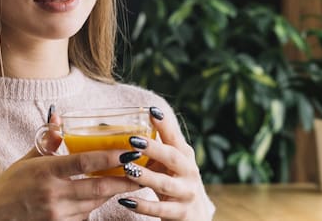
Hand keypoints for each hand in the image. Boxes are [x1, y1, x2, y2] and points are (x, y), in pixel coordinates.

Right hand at [0, 114, 139, 220]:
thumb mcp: (26, 160)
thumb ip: (47, 140)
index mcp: (46, 172)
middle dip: (125, 179)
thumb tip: (59, 117)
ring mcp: (57, 215)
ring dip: (112, 192)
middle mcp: (54, 195)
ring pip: (95, 203)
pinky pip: (85, 217)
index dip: (111, 157)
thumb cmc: (7, 188)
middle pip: (99, 187)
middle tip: (144, 169)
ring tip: (131, 180)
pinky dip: (94, 206)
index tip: (131, 150)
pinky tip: (102, 197)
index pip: (85, 163)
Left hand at [115, 106, 212, 220]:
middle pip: (173, 157)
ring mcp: (186, 193)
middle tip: (133, 140)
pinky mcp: (180, 213)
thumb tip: (133, 125)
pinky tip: (126, 200)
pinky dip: (143, 206)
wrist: (195, 216)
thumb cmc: (176, 183)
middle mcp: (189, 172)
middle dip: (154, 148)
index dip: (165, 124)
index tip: (151, 110)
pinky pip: (160, 209)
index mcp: (185, 156)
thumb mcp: (171, 164)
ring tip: (127, 169)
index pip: (175, 137)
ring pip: (165, 184)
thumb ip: (158, 147)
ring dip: (146, 176)